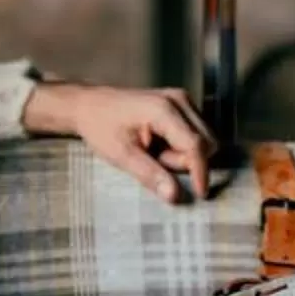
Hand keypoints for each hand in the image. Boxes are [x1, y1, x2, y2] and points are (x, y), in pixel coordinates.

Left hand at [23, 81, 215, 202]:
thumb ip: (150, 175)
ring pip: (203, 139)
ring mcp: (181, 100)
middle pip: (205, 142)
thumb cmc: (101, 127)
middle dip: (185, 161)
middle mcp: (179, 100)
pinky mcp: (180, 104)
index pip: (196, 145)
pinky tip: (158, 145)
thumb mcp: (122, 155)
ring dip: (183, 154)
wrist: (89, 105)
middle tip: (155, 161)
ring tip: (154, 152)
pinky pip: (195, 133)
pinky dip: (181, 146)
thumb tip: (174, 195)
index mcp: (164, 109)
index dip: (201, 172)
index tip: (201, 194)